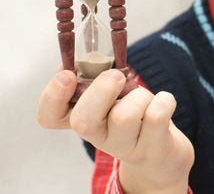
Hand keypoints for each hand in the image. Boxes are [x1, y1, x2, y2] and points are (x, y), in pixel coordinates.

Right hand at [37, 69, 193, 192]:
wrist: (162, 155)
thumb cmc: (134, 114)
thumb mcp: (113, 96)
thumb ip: (99, 79)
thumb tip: (89, 57)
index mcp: (83, 119)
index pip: (49, 116)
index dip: (52, 95)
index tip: (67, 74)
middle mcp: (98, 137)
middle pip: (83, 121)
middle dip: (101, 91)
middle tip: (116, 77)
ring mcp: (125, 147)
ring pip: (126, 115)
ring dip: (140, 95)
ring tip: (145, 98)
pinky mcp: (153, 149)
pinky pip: (157, 115)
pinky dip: (164, 100)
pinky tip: (163, 103)